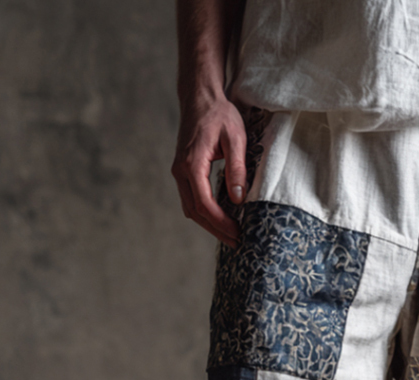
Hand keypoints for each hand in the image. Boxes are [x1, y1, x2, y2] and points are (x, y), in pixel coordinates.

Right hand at [171, 95, 247, 247]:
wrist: (200, 97)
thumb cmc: (219, 114)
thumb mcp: (235, 138)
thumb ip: (237, 168)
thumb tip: (238, 198)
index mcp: (191, 164)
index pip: (204, 203)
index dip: (221, 222)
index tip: (237, 233)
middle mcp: (180, 171)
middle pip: (195, 211)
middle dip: (216, 229)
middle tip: (236, 242)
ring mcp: (179, 172)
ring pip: (191, 208)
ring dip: (210, 224)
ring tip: (230, 235)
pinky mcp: (183, 171)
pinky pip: (191, 199)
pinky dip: (205, 213)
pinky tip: (220, 219)